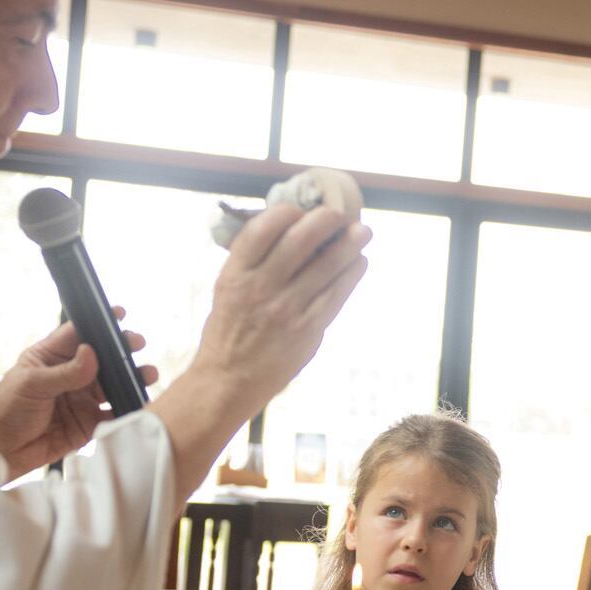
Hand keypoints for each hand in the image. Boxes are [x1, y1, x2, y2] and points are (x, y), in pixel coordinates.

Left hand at [0, 309, 158, 474]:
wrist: (3, 452)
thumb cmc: (6, 412)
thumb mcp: (31, 386)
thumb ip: (64, 372)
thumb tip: (91, 353)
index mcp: (51, 357)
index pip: (77, 334)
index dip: (98, 323)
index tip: (118, 315)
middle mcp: (71, 374)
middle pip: (102, 357)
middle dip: (122, 350)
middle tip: (136, 344)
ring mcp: (82, 398)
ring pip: (114, 383)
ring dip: (132, 377)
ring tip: (147, 374)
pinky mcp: (91, 421)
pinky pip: (115, 412)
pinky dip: (128, 407)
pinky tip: (138, 402)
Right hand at [189, 202, 370, 407]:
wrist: (230, 379)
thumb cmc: (230, 331)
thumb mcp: (227, 290)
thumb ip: (253, 264)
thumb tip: (290, 233)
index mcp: (235, 274)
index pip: (262, 229)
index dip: (285, 213)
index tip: (299, 210)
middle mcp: (260, 288)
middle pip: (300, 240)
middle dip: (325, 220)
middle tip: (339, 214)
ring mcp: (287, 309)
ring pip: (327, 265)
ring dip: (350, 244)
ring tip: (363, 232)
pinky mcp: (309, 328)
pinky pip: (337, 294)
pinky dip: (352, 274)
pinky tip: (359, 262)